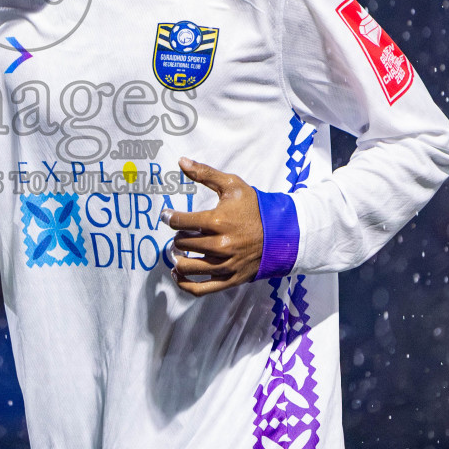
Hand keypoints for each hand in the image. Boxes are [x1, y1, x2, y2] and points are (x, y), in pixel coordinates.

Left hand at [163, 157, 263, 295]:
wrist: (282, 233)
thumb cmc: (255, 208)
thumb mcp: (232, 185)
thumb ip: (205, 173)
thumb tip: (181, 160)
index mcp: (217, 221)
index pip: (180, 222)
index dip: (169, 217)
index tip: (167, 215)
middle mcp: (220, 245)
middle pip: (182, 243)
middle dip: (179, 236)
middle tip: (183, 231)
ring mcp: (225, 265)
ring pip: (187, 267)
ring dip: (178, 258)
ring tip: (178, 252)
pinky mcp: (230, 279)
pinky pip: (200, 288)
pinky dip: (184, 284)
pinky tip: (177, 274)